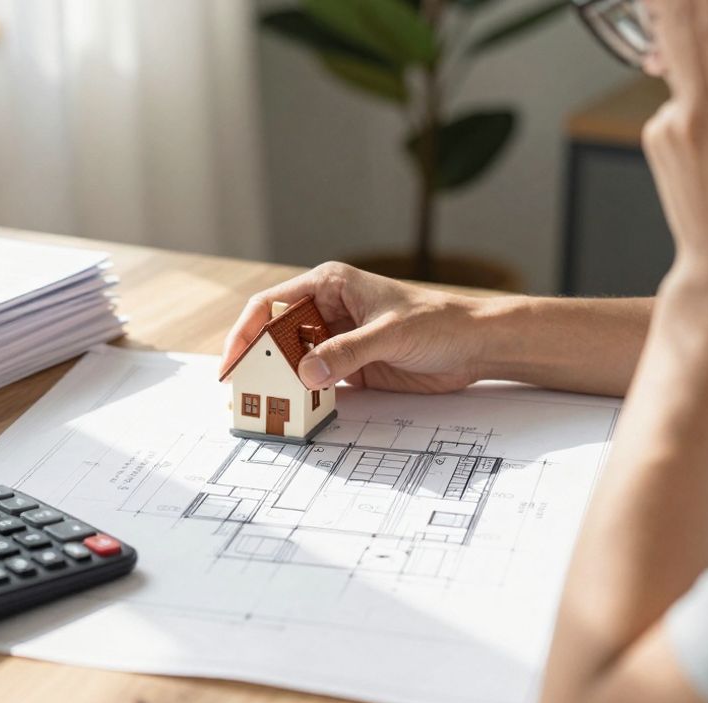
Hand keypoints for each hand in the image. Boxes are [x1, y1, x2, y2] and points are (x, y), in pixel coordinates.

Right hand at [220, 262, 486, 393]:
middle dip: (257, 362)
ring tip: (260, 408)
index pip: (272, 305)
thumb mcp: (390, 334)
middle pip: (276, 336)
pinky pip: (315, 382)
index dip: (246, 333)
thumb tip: (306, 372)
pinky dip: (302, 396)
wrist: (474, 345)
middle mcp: (326, 310)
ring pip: (293, 361)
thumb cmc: (438, 323)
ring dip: (278, 383)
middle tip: (241, 393)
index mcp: (329, 285)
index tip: (233, 362)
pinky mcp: (349, 367)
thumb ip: (348, 352)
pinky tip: (293, 412)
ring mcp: (336, 341)